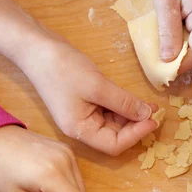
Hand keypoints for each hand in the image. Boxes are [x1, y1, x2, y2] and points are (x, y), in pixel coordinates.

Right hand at [23, 39, 159, 155]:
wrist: (36, 47)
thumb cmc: (62, 67)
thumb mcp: (98, 86)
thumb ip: (124, 103)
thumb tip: (147, 115)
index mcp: (79, 130)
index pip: (113, 145)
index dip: (136, 135)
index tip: (153, 120)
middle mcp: (81, 127)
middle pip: (115, 137)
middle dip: (136, 125)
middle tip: (155, 111)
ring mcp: (83, 115)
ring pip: (114, 124)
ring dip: (132, 116)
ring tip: (149, 104)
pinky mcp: (86, 103)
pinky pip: (109, 112)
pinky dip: (123, 107)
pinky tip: (135, 99)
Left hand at [151, 0, 191, 72]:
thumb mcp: (164, 0)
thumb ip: (167, 30)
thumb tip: (168, 60)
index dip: (184, 65)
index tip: (167, 72)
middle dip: (184, 61)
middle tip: (165, 68)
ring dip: (184, 52)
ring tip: (168, 56)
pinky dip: (186, 42)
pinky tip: (175, 41)